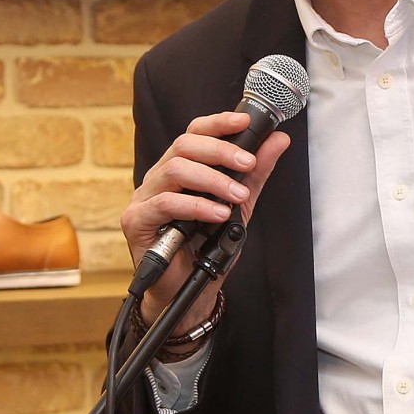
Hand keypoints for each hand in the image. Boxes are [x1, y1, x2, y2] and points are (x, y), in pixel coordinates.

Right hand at [120, 112, 291, 329]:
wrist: (189, 292)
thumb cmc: (206, 248)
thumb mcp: (239, 206)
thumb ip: (255, 174)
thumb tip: (277, 141)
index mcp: (179, 169)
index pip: (194, 133)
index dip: (218, 123)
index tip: (246, 122)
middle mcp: (159, 178)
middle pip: (184, 145)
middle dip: (221, 152)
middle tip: (249, 164)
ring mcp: (144, 198)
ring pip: (175, 170)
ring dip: (213, 180)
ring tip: (238, 196)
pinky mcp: (136, 220)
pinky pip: (165, 203)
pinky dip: (196, 206)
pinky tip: (217, 214)